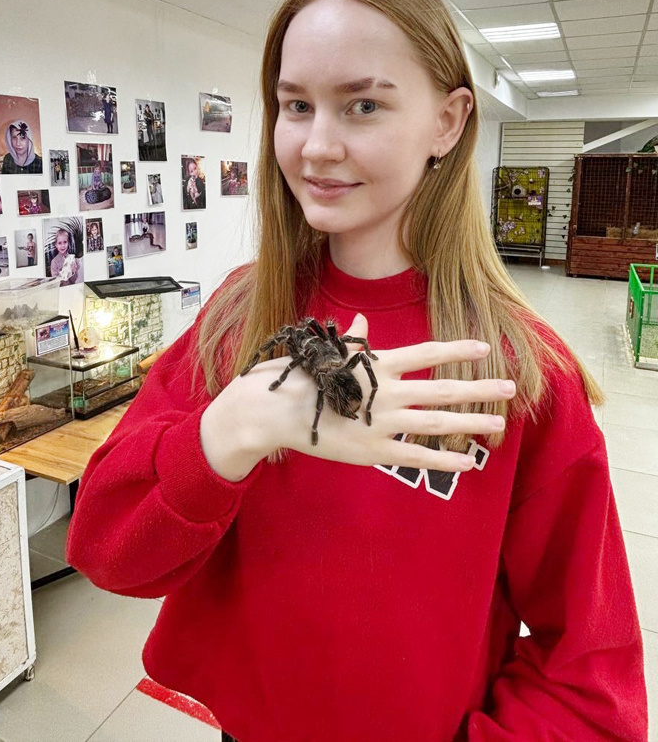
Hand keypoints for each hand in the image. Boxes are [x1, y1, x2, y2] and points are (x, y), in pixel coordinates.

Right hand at [201, 314, 515, 481]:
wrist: (273, 411)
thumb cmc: (299, 376)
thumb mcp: (329, 352)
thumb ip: (354, 339)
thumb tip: (361, 320)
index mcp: (377, 364)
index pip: (426, 353)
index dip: (457, 349)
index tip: (484, 346)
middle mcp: (387, 391)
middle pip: (443, 388)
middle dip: (479, 388)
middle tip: (509, 388)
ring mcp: (383, 422)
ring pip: (437, 422)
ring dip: (471, 422)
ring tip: (498, 423)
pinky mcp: (374, 450)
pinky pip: (417, 456)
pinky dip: (445, 459)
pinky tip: (469, 462)